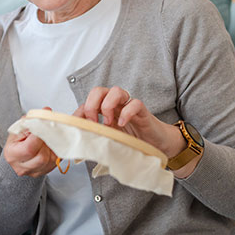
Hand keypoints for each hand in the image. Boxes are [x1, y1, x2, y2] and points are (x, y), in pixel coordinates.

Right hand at [4, 112, 59, 177]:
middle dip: (48, 142)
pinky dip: (56, 151)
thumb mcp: (18, 130)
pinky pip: (56, 162)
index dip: (40, 136)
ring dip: (53, 146)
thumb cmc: (16, 142)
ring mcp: (34, 172)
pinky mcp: (45, 172)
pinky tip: (52, 144)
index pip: (29, 148)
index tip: (45, 124)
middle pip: (42, 157)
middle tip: (49, 131)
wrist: (16, 156)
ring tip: (48, 138)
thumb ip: (31, 121)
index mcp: (13, 155)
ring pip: (51, 160)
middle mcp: (23, 167)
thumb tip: (46, 111)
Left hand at [74, 86, 190, 172]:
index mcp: (105, 110)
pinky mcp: (143, 112)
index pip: (88, 101)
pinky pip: (135, 103)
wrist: (157, 144)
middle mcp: (116, 105)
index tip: (78, 125)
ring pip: (116, 91)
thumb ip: (96, 135)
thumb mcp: (109, 138)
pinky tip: (122, 124)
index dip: (80, 110)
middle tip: (94, 121)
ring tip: (109, 122)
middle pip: (99, 90)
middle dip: (92, 104)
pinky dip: (126, 112)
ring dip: (107, 105)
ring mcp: (129, 106)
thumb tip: (78, 138)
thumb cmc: (133, 140)